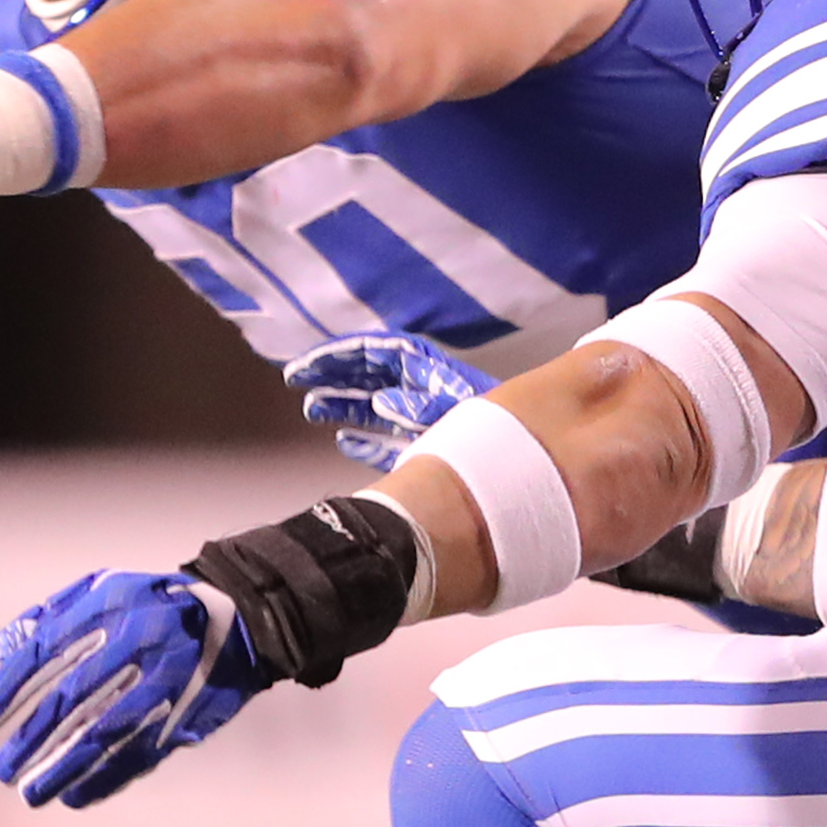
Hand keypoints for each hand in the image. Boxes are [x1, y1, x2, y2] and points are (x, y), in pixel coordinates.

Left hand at [0, 570, 264, 809]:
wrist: (238, 617)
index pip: (47, 652)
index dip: (12, 687)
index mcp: (108, 608)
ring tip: (32, 795)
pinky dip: (106, 780)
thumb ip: (42, 618)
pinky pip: (141, 754)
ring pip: (105, 735)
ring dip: (65, 770)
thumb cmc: (149, 603)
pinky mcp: (186, 714)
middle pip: (72, 701)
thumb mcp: (98, 590)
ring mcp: (164, 682)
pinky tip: (75, 796)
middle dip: (32, 741)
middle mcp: (136, 644)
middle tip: (0, 771)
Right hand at [284, 330, 489, 471]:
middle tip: (296, 378)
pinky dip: (366, 441)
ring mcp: (429, 423)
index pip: (381, 354)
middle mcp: (428, 394)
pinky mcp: (433, 451)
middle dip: (335, 374)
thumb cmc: (503, 438)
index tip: (309, 365)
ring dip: (343, 405)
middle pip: (373, 374)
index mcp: (434, 376)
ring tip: (312, 409)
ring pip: (376, 407)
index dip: (343, 355)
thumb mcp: (463, 416)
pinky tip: (344, 441)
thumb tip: (382, 403)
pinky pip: (392, 442)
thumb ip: (421, 407)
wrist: (529, 472)